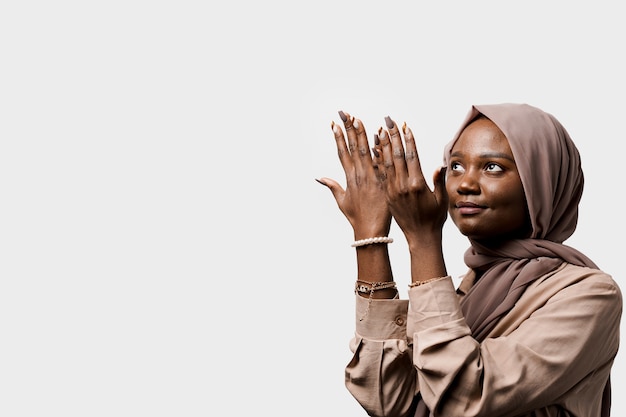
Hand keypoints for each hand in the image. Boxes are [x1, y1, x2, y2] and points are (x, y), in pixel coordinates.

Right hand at [317, 111, 390, 239]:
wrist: (371, 232)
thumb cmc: (357, 218)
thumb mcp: (342, 201)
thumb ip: (332, 186)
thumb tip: (319, 177)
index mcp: (349, 179)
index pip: (342, 153)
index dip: (338, 138)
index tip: (334, 123)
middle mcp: (359, 176)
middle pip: (352, 148)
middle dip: (348, 130)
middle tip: (345, 114)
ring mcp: (371, 178)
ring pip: (365, 151)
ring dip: (361, 134)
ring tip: (357, 119)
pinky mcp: (384, 182)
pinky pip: (383, 161)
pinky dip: (381, 148)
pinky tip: (379, 134)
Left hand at [374, 116, 447, 246]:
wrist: (420, 237)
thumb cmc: (434, 218)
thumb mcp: (441, 199)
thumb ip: (438, 182)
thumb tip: (440, 166)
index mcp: (417, 184)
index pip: (411, 156)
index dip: (408, 139)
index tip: (404, 125)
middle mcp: (403, 186)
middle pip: (397, 155)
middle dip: (392, 136)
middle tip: (388, 120)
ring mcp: (393, 190)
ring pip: (386, 163)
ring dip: (383, 145)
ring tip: (378, 129)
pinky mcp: (388, 195)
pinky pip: (381, 174)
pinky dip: (378, 160)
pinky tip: (374, 149)